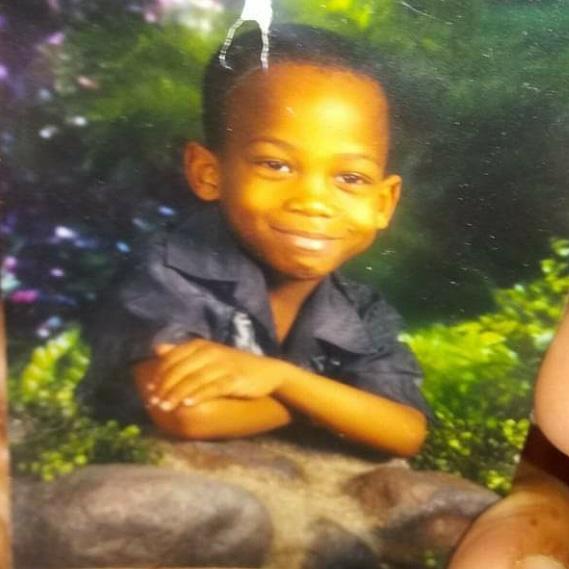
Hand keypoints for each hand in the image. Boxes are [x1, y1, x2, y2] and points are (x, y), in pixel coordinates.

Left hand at [149, 339, 292, 410]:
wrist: (268, 372)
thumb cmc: (234, 365)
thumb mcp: (208, 355)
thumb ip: (183, 353)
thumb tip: (157, 349)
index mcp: (201, 345)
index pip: (173, 358)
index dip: (159, 374)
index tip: (149, 390)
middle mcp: (210, 352)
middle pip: (180, 369)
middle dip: (164, 387)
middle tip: (153, 403)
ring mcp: (223, 365)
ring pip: (193, 379)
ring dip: (177, 394)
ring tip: (165, 408)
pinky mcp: (234, 378)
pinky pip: (212, 387)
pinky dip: (199, 395)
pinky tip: (188, 405)